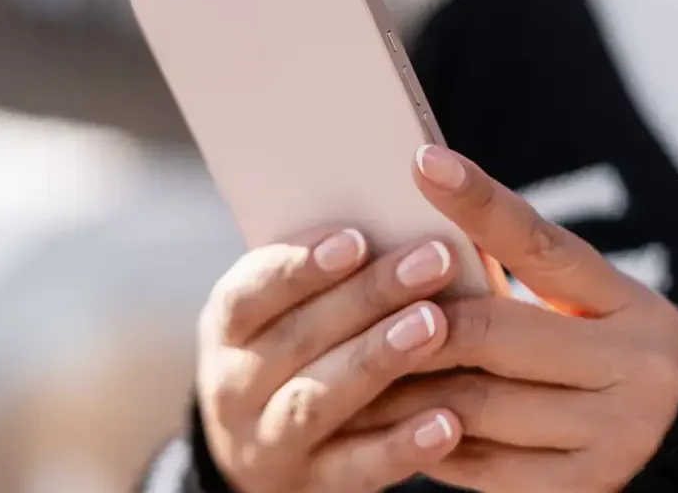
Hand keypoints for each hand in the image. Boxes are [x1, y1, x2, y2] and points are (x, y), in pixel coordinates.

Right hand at [195, 228, 468, 492]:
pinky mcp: (315, 486)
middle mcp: (236, 386)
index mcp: (229, 327)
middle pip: (297, 338)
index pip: (249, 293)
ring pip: (318, 400)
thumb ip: (328, 273)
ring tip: (434, 325)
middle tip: (434, 260)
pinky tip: (448, 422)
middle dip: (367, 296)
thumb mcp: (285, 310)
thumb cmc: (298, 348)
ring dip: (378, 358)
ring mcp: (271, 442)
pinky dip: (402, 446)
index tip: (356, 237)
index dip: (298, 266)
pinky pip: (359, 468)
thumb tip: (406, 211)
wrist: (262, 455)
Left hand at [345, 146, 677, 492]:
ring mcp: (613, 438)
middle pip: (492, 332)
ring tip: (343, 363)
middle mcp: (636, 369)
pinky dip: (422, 439)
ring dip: (399, 385)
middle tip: (347, 302)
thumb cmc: (597, 356)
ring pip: (472, 403)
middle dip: (411, 319)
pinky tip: (385, 421)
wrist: (672, 450)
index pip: (543, 244)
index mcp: (631, 305)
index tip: (422, 161)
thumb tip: (419, 218)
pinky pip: (475, 465)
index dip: (480, 201)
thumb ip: (519, 275)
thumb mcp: (583, 307)